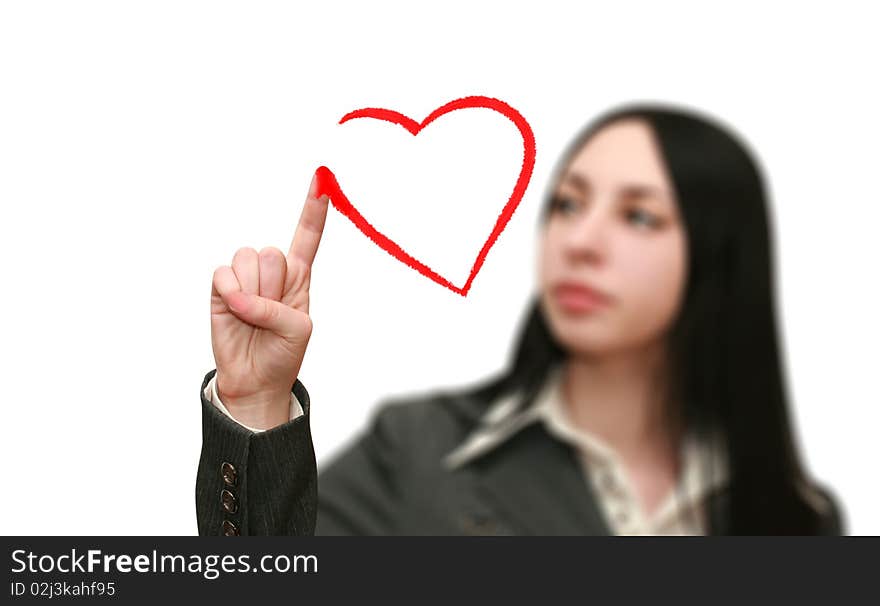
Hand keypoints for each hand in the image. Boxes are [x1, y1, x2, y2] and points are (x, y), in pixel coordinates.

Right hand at [210, 171, 329, 428]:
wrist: (254, 380)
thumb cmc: (283, 354)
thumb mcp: (297, 331)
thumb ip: (276, 310)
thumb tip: (240, 297)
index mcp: (299, 276)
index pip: (307, 236)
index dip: (314, 209)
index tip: (322, 179)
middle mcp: (273, 271)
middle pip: (272, 252)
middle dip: (273, 287)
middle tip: (271, 313)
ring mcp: (245, 277)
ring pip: (247, 259)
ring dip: (252, 292)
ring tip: (253, 316)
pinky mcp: (221, 287)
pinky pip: (223, 274)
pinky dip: (230, 293)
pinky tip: (234, 310)